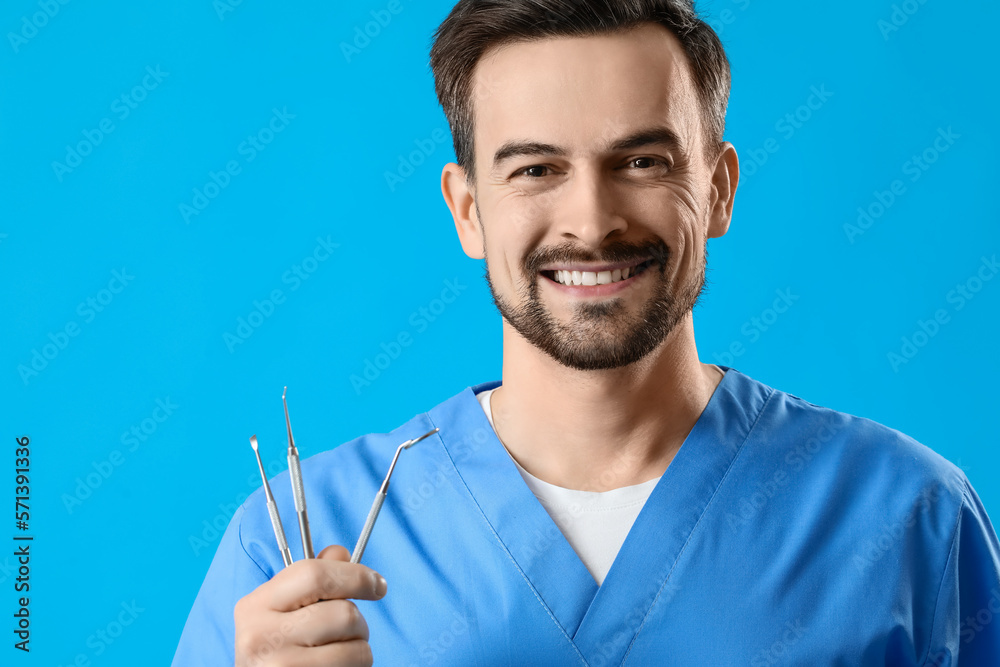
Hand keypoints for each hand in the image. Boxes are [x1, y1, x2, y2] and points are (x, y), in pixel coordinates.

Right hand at [234, 544, 386, 665]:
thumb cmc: (275, 646)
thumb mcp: (281, 609)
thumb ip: (312, 578)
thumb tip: (341, 553)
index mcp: (256, 605)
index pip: (314, 575)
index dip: (355, 575)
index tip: (378, 584)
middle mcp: (261, 635)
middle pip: (343, 614)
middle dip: (358, 622)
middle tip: (350, 631)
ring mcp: (280, 665)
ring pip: (356, 647)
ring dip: (359, 648)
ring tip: (339, 653)